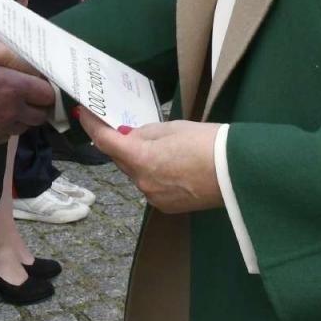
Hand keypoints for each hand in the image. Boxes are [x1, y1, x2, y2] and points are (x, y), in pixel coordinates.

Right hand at [0, 33, 52, 147]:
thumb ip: (0, 36)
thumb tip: (20, 8)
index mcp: (16, 86)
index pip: (48, 94)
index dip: (45, 88)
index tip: (39, 83)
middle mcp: (14, 110)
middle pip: (41, 115)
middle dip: (37, 106)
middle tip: (30, 96)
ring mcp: (3, 126)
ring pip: (25, 127)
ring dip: (23, 117)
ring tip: (12, 105)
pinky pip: (8, 135)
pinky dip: (7, 127)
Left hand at [77, 110, 223, 213]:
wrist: (237, 173)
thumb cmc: (207, 142)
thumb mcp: (171, 128)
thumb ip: (145, 133)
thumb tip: (129, 137)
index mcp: (140, 159)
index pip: (105, 142)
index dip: (91, 126)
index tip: (83, 114)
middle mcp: (142, 182)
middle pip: (122, 160)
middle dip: (121, 144)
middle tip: (127, 128)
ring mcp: (154, 197)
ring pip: (137, 174)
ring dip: (140, 161)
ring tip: (162, 148)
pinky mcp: (167, 206)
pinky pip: (151, 186)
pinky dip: (154, 175)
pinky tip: (172, 165)